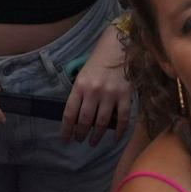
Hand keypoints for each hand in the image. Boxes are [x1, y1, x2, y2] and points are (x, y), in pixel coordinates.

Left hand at [60, 27, 130, 143]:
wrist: (118, 49)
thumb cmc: (97, 64)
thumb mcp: (82, 76)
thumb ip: (79, 95)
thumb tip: (76, 119)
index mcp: (80, 86)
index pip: (70, 113)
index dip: (66, 130)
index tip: (64, 140)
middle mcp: (93, 91)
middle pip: (84, 120)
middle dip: (80, 134)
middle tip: (79, 140)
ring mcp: (110, 94)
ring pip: (101, 122)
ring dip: (96, 136)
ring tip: (93, 142)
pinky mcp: (125, 96)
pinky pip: (122, 119)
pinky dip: (118, 132)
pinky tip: (115, 139)